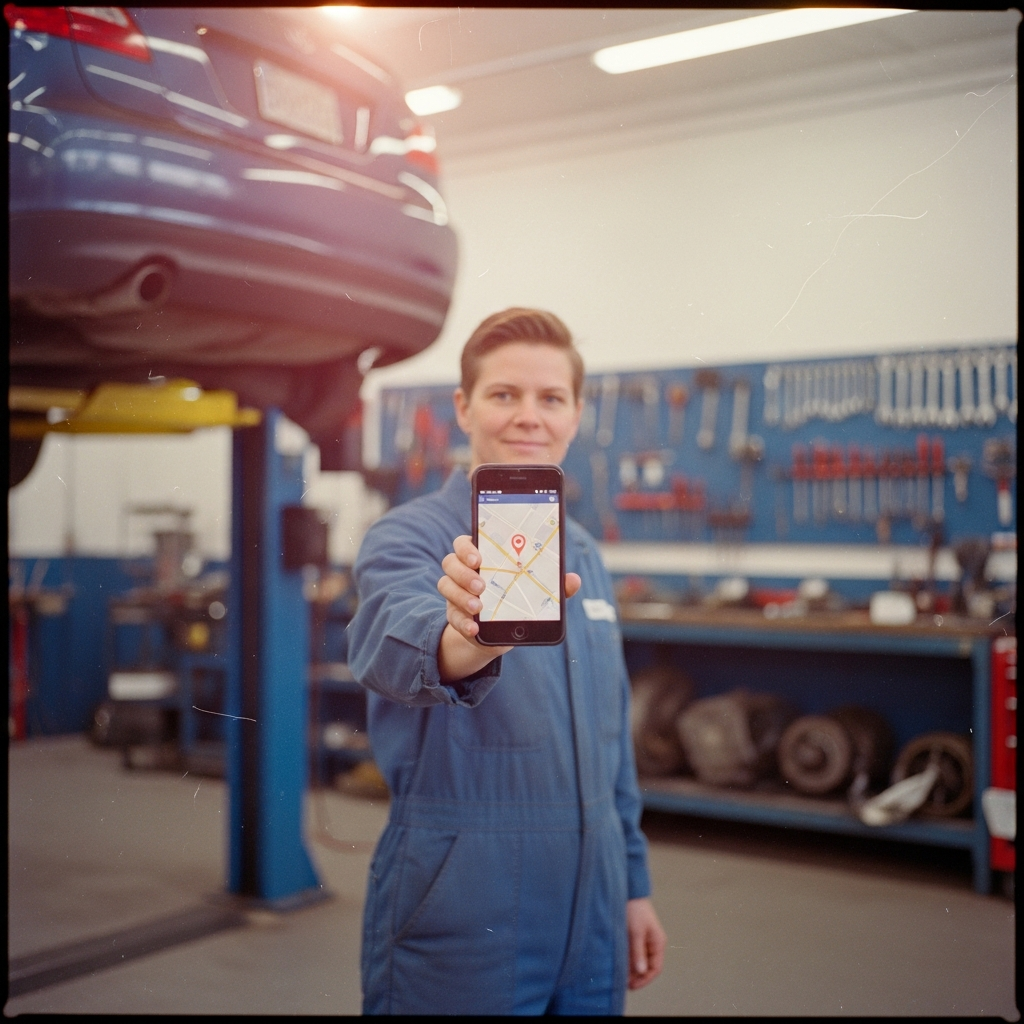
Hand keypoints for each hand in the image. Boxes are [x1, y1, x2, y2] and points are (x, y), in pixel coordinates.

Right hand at [436, 536, 580, 681]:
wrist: (501, 632)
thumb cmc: (519, 600)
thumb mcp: (537, 593)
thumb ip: (553, 586)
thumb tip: (574, 580)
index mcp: (483, 558)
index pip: (465, 542)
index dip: (467, 546)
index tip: (479, 557)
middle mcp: (464, 572)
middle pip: (450, 561)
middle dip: (463, 572)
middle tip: (481, 585)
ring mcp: (456, 593)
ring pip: (445, 585)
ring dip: (460, 596)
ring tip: (479, 607)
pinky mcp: (454, 615)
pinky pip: (451, 616)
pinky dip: (462, 622)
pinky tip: (474, 627)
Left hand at [626, 897, 665, 990]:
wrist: (628, 892)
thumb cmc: (635, 909)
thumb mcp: (636, 932)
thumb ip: (638, 952)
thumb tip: (641, 971)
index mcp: (658, 943)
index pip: (656, 968)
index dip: (645, 979)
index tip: (632, 986)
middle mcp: (652, 944)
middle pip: (647, 966)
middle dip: (636, 976)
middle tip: (623, 984)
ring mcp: (643, 941)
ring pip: (638, 961)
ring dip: (630, 969)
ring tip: (619, 976)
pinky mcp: (634, 937)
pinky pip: (632, 953)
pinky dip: (627, 960)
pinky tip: (619, 965)